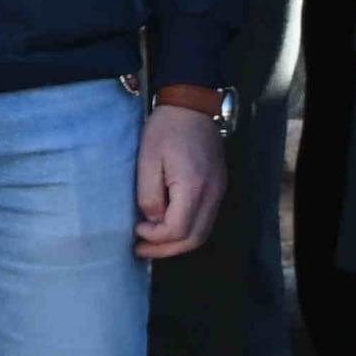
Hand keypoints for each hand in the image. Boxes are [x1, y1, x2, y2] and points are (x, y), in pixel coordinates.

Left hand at [135, 102, 223, 258]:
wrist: (192, 106)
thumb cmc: (166, 129)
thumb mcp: (147, 160)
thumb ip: (149, 194)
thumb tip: (152, 219)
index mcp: (194, 187)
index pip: (178, 229)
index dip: (155, 237)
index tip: (136, 230)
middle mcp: (212, 193)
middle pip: (194, 238)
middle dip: (166, 249)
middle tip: (141, 249)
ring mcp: (218, 191)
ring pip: (202, 232)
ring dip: (177, 242)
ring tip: (151, 242)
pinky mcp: (218, 187)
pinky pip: (205, 219)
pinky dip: (187, 229)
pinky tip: (167, 226)